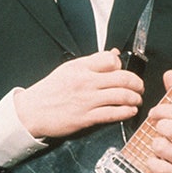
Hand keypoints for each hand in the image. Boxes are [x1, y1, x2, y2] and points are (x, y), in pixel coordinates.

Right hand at [14, 49, 142, 139]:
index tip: (125, 72)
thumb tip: (114, 54)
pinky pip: (113, 113)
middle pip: (122, 78)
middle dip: (137, 83)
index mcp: (80, 67)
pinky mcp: (86, 118)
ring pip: (121, 96)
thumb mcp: (68, 69)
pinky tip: (130, 111)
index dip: (122, 66)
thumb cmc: (49, 91)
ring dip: (135, 98)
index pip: (110, 60)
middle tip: (140, 87)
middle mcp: (85, 82)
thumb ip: (92, 62)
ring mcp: (86, 100)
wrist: (31, 111)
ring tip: (137, 100)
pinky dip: (126, 112)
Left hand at [141, 70, 171, 172]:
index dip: (162, 109)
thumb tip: (170, 73)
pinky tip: (158, 161)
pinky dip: (152, 162)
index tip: (154, 113)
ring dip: (154, 145)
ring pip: (161, 146)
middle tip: (156, 129)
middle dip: (158, 126)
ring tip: (159, 147)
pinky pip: (156, 165)